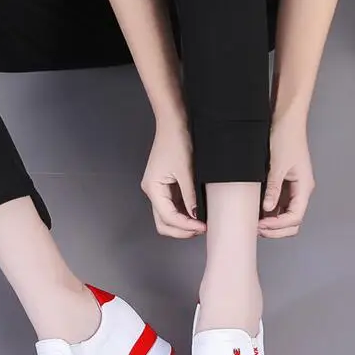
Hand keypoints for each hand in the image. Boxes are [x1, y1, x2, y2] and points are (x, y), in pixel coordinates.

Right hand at [141, 120, 205, 237]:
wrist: (173, 124)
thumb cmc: (177, 141)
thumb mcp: (186, 171)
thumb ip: (190, 196)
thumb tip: (195, 216)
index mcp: (153, 188)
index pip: (168, 217)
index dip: (185, 226)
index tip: (202, 227)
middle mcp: (152, 191)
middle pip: (162, 222)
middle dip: (180, 230)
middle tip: (200, 230)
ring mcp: (157, 189)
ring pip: (166, 217)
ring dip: (181, 224)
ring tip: (200, 224)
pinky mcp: (164, 186)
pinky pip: (171, 206)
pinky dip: (182, 213)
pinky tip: (196, 213)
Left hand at [259, 115, 314, 237]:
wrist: (286, 121)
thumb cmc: (286, 138)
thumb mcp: (277, 165)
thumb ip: (274, 188)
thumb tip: (268, 208)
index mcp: (304, 187)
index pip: (295, 217)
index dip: (278, 226)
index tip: (261, 225)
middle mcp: (300, 192)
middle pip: (293, 222)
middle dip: (276, 230)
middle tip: (257, 229)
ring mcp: (292, 190)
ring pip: (285, 216)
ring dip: (272, 223)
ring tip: (254, 223)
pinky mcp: (283, 186)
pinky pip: (278, 206)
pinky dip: (269, 213)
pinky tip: (255, 213)